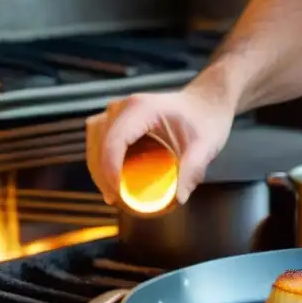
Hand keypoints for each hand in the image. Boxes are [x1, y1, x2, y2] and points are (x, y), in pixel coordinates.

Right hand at [86, 84, 233, 205]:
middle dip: (102, 174)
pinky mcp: (118, 120)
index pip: (115, 141)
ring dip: (98, 168)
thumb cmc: (207, 120)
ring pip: (94, 141)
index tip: (118, 194)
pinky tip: (114, 180)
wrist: (207, 103)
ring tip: (113, 193)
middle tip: (116, 199)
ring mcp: (118, 111)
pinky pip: (100, 140)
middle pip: (98, 142)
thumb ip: (193, 170)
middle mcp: (124, 107)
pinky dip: (103, 161)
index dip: (110, 170)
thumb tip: (178, 197)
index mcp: (142, 109)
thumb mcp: (206, 146)